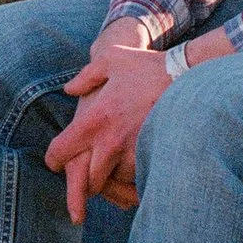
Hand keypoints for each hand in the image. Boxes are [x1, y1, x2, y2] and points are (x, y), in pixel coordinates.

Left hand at [43, 17, 169, 224]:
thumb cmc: (148, 67)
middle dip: (84, 181)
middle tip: (85, 176)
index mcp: (95, 119)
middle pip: (87, 180)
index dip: (53, 160)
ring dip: (112, 179)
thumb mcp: (111, 59)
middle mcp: (111, 142)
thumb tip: (70, 90)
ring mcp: (134, 154)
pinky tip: (135, 167)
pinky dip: (133, 178)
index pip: (61, 151)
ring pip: (114, 182)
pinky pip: (137, 180)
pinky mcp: (155, 161)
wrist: (189, 78)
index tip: (54, 164)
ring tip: (114, 168)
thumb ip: (86, 76)